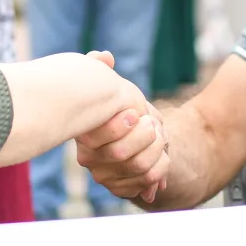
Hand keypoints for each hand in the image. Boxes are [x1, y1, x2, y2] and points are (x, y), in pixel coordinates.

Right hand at [76, 51, 170, 203]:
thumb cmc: (116, 104)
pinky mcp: (120, 188)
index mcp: (84, 134)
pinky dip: (160, 168)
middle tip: (153, 123)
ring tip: (160, 135)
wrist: (134, 135)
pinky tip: (162, 155)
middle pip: (120, 153)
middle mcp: (89, 158)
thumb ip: (100, 66)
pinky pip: (145, 184)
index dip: (119, 126)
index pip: (96, 137)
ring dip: (157, 149)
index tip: (136, 113)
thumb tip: (105, 57)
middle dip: (146, 135)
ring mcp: (104, 176)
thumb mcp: (109, 84)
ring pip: (139, 168)